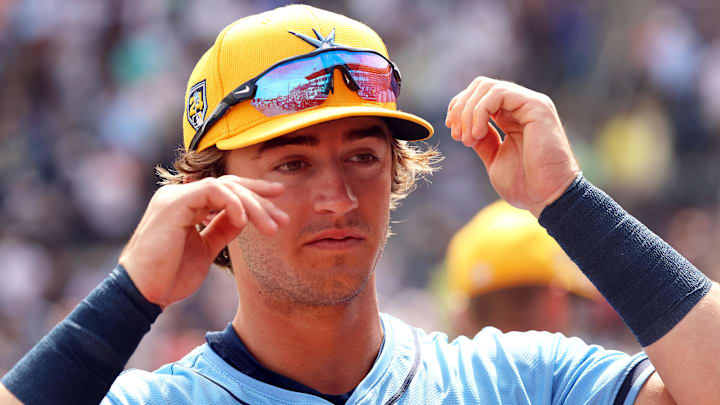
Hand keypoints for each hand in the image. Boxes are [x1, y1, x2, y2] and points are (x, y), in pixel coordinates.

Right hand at [118, 176, 288, 308]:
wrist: (141, 293)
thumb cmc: (169, 275)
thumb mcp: (205, 249)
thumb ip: (222, 230)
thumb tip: (244, 218)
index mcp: (185, 205)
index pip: (225, 190)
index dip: (253, 195)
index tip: (277, 206)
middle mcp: (179, 195)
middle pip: (229, 185)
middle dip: (260, 198)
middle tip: (282, 217)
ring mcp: (175, 197)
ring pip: (225, 187)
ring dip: (253, 205)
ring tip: (271, 227)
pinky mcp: (174, 203)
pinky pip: (212, 192)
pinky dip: (233, 203)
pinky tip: (244, 221)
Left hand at [445, 77, 579, 215]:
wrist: (547, 198)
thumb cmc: (525, 185)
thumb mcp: (494, 158)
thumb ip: (482, 140)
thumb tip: (464, 127)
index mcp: (511, 117)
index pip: (479, 96)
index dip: (459, 107)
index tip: (451, 130)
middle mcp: (521, 107)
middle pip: (481, 86)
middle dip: (461, 108)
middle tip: (456, 134)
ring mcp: (530, 104)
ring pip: (487, 87)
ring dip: (468, 112)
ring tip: (468, 138)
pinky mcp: (537, 106)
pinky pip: (499, 93)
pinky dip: (480, 111)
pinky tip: (478, 134)